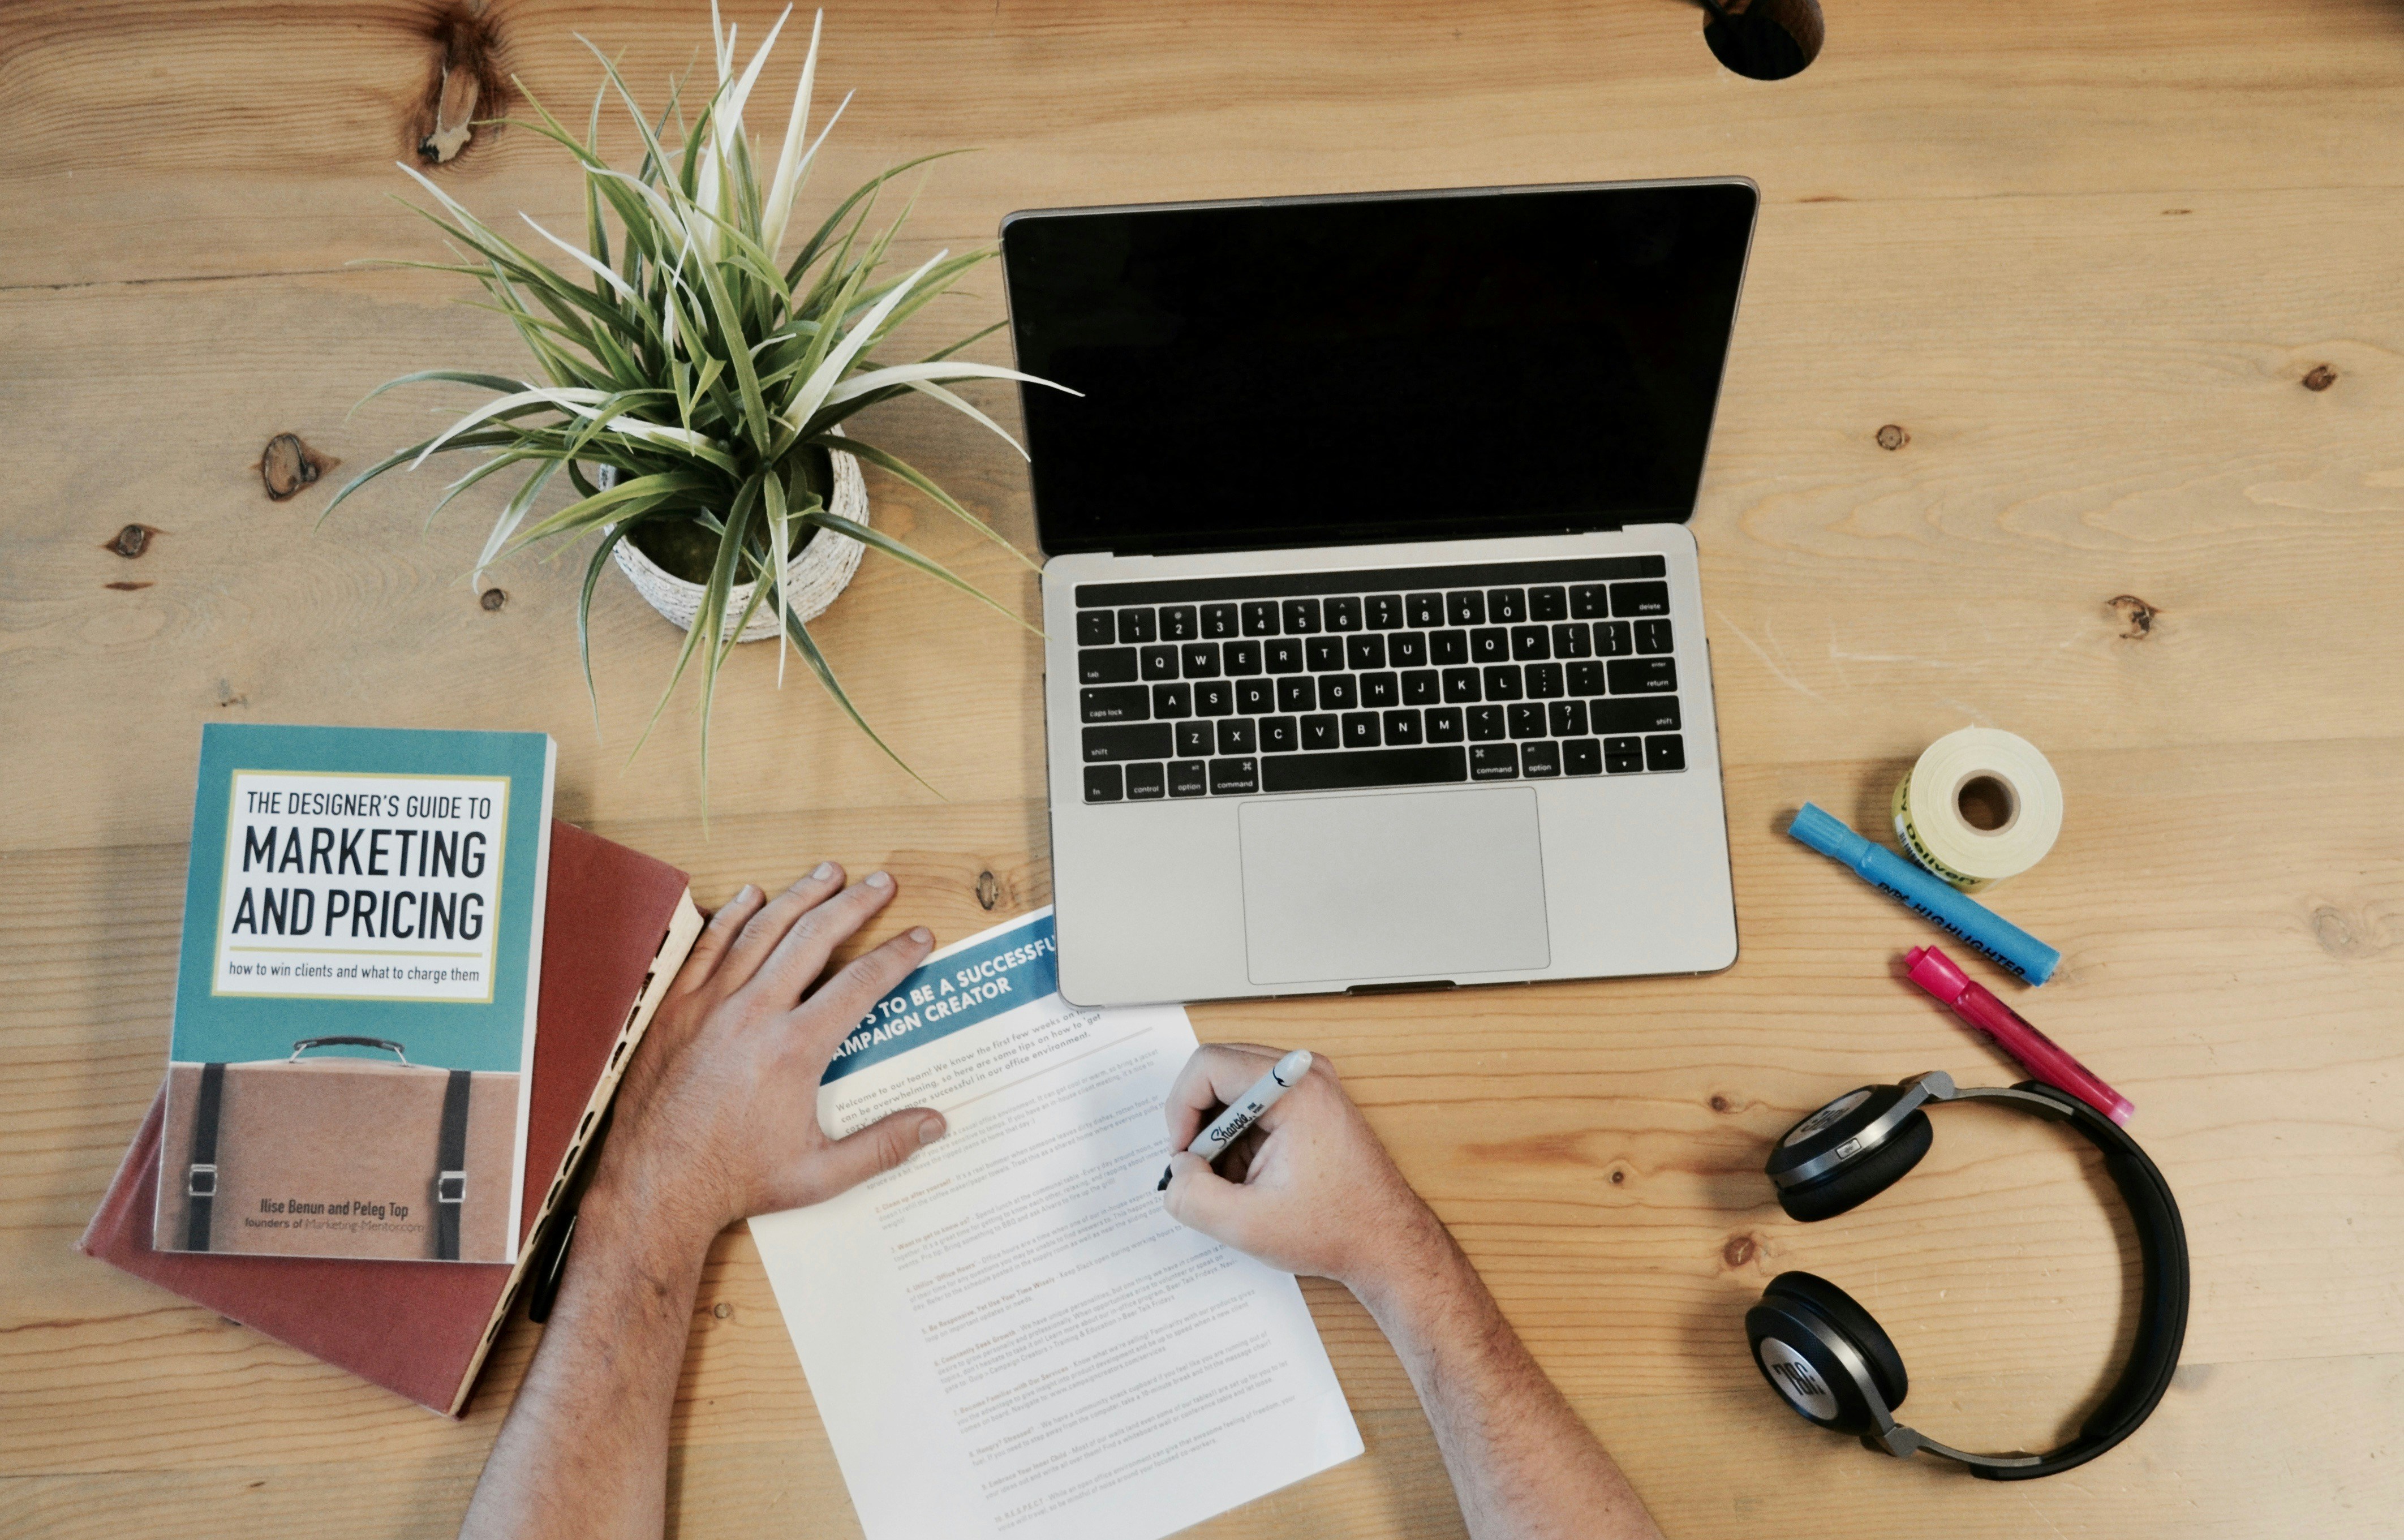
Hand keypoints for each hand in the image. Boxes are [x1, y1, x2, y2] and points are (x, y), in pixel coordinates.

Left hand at [591, 864, 947, 1247]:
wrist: (656, 1186)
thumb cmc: (735, 1181)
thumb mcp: (820, 1174)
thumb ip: (883, 1145)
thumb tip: (936, 1123)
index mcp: (795, 1050)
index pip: (862, 984)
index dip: (898, 955)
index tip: (919, 937)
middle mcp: (755, 1014)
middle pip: (815, 938)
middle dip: (855, 904)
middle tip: (880, 882)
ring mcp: (710, 1006)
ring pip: (763, 931)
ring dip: (801, 896)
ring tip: (828, 872)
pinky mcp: (676, 1010)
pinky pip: (709, 947)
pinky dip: (733, 916)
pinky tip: (753, 896)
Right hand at [1158, 1042, 1449, 1299]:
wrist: (1386, 1242)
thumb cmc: (1335, 1229)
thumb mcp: (1247, 1225)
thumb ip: (1193, 1196)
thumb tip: (1176, 1170)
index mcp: (1296, 1090)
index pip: (1208, 1065)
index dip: (1181, 1110)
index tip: (1184, 1154)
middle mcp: (1306, 1075)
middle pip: (1219, 1070)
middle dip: (1198, 1121)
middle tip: (1198, 1168)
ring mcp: (1311, 1086)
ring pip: (1234, 1089)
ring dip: (1219, 1133)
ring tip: (1231, 1180)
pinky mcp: (1310, 1103)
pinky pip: (1254, 1104)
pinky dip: (1239, 1138)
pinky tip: (1250, 1177)